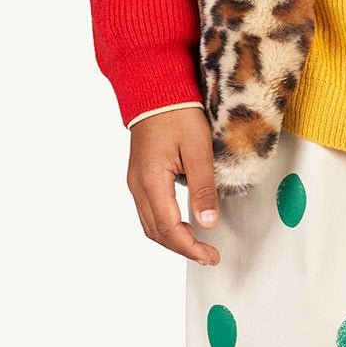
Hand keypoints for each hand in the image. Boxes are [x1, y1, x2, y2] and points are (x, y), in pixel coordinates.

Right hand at [127, 109, 221, 264]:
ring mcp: (136, 182)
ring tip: (198, 245)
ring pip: (150, 224)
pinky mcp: (140, 177)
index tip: (210, 256)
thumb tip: (208, 223)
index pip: (169, 228)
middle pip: (156, 232)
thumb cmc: (178, 114)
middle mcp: (138, 185)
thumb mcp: (198, 150)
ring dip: (173, 239)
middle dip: (182, 248)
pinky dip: (166, 225)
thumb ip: (203, 188)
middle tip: (208, 255)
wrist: (156, 90)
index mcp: (151, 181)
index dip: (190, 247)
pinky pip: (149, 211)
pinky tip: (184, 225)